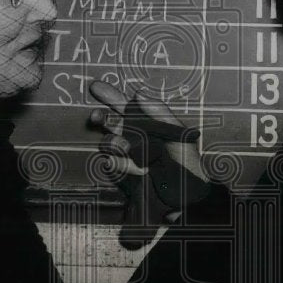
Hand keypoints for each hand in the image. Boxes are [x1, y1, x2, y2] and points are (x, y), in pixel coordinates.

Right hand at [88, 81, 210, 248]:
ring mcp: (127, 156)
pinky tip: (139, 169)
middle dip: (101, 118)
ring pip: (109, 143)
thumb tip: (138, 93)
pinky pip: (113, 165)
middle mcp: (134, 137)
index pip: (125, 106)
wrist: (187, 195)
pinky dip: (123, 165)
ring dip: (116, 143)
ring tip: (129, 148)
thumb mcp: (177, 133)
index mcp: (147, 123)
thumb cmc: (186, 161)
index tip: (95, 87)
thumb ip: (158, 112)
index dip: (110, 95)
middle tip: (96, 117)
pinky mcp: (123, 174)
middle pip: (110, 122)